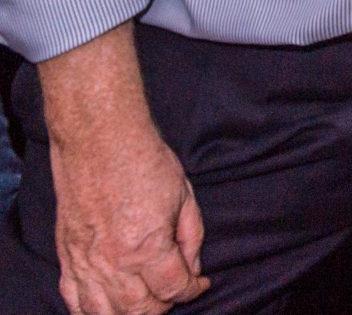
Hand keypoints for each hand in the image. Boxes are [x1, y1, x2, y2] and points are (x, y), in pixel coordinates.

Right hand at [49, 126, 207, 314]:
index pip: (173, 289)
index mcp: (147, 247)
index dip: (191, 289)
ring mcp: (85, 262)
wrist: (100, 141)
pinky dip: (90, 310)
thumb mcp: (185, 197)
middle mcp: (113, 262)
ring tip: (144, 300)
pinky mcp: (66, 256)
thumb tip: (192, 268)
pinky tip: (107, 306)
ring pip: (105, 313)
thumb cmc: (146, 163)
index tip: (199, 283)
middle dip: (162, 306)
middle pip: (140, 309)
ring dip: (128, 313)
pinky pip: (73, 299)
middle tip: (172, 291)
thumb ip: (191, 238)